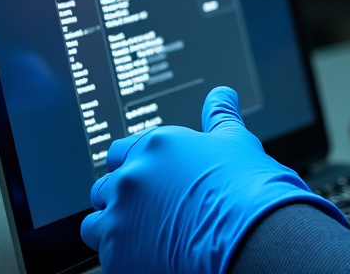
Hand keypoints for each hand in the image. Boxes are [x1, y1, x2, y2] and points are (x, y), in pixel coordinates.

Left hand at [80, 87, 346, 273]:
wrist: (253, 234)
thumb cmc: (249, 188)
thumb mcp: (237, 142)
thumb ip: (220, 116)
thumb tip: (222, 94)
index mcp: (156, 145)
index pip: (120, 152)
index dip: (134, 167)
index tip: (151, 183)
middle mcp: (132, 176)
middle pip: (105, 188)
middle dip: (123, 199)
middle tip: (153, 213)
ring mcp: (121, 215)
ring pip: (96, 223)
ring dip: (115, 229)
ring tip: (147, 238)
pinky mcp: (118, 252)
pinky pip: (105, 255)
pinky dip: (123, 255)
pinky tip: (151, 255)